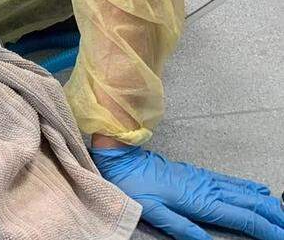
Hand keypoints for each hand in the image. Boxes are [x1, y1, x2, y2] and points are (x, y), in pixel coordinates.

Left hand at [91, 145, 283, 239]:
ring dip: (267, 203)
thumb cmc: (136, 186)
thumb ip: (181, 227)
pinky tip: (260, 190)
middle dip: (274, 216)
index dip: (266, 228)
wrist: (125, 159)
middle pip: (251, 204)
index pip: (243, 218)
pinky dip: (251, 188)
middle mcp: (209, 189)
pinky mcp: (200, 174)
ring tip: (282, 213)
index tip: (281, 236)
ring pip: (246, 192)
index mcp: (201, 202)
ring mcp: (206, 180)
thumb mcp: (154, 212)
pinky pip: (232, 182)